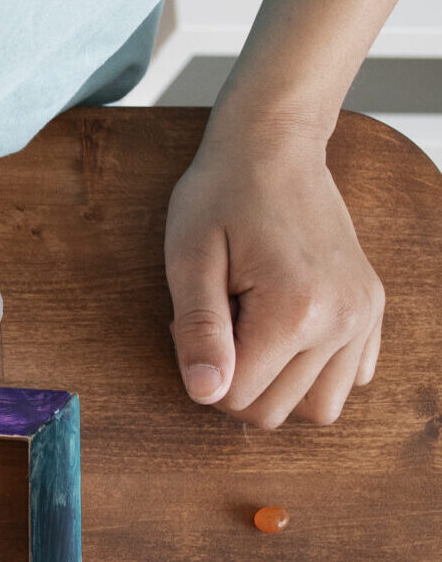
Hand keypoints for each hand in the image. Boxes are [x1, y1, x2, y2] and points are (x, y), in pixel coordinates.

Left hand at [165, 130, 382, 427]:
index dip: (204, 372)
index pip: (236, 399)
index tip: (198, 321)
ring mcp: (364, 316)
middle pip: (275, 412)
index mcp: (295, 311)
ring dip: (278, 387)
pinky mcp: (372, 309)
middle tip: (224, 321)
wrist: (275, 148)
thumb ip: (198, 332)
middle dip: (236, 383)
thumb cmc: (221, 199)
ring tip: (254, 331)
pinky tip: (287, 331)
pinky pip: (350, 378)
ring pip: (319, 407)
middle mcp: (342, 320)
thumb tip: (206, 394)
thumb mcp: (190, 262)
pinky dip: (314, 372)